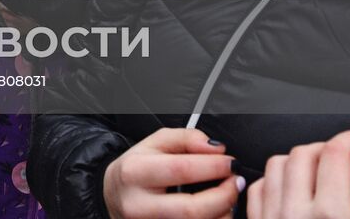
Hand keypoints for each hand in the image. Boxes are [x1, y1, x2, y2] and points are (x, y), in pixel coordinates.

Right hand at [103, 128, 241, 218]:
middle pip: (192, 210)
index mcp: (135, 173)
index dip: (213, 166)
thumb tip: (215, 148)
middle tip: (236, 182)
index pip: (181, 169)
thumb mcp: (152, 144)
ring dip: (223, 213)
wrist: (113, 198)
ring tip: (227, 198)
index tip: (231, 162)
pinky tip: (216, 212)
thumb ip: (184, 138)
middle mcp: (139, 206)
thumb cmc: (136, 171)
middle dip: (224, 196)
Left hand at [247, 132, 349, 218]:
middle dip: (327, 149)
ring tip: (321, 174)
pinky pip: (256, 190)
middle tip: (346, 160)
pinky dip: (274, 181)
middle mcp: (295, 214)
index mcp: (331, 215)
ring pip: (274, 166)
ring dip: (299, 161)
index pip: (334, 153)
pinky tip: (294, 190)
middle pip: (303, 154)